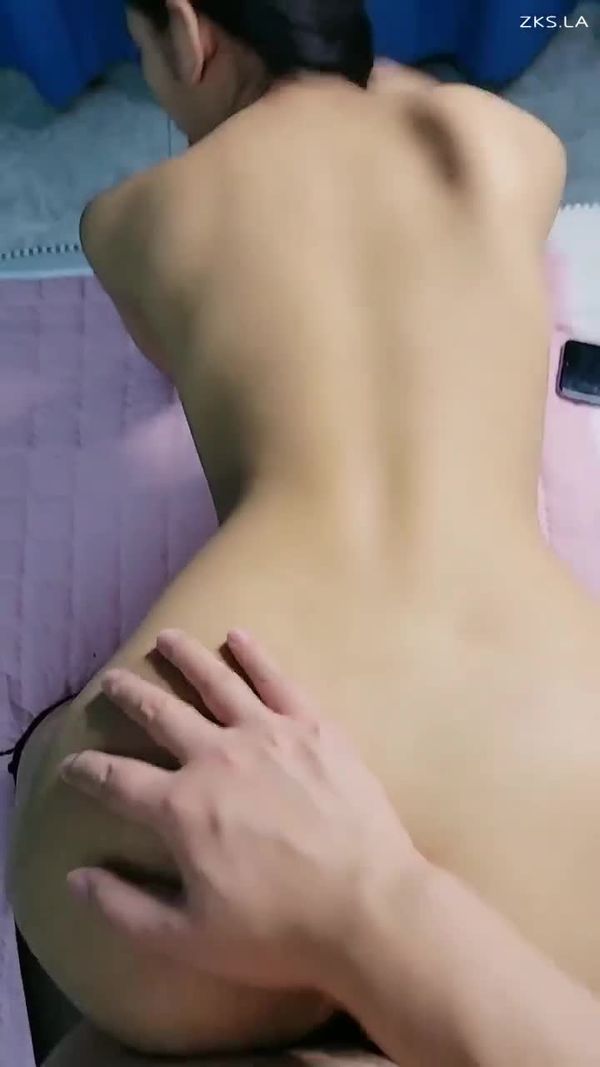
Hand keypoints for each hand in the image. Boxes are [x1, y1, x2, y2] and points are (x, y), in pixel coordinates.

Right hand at [60, 629, 419, 991]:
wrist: (367, 905)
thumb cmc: (277, 931)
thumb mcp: (187, 938)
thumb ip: (124, 908)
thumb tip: (76, 877)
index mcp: (181, 808)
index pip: (116, 780)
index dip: (87, 771)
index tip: (72, 764)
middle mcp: (216, 757)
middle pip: (160, 714)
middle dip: (129, 695)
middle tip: (111, 680)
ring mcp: (267, 734)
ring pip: (215, 682)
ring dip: (185, 657)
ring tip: (166, 638)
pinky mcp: (312, 726)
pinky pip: (276, 678)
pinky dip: (253, 654)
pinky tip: (237, 637)